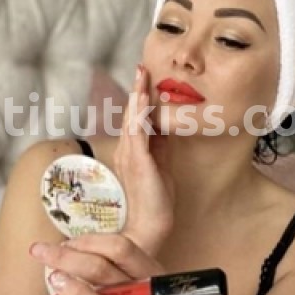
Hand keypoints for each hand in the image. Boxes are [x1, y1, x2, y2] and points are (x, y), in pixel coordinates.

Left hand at [29, 232, 167, 294]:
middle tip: (43, 252)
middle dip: (72, 259)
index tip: (64, 242)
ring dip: (76, 293)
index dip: (91, 242)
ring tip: (54, 279)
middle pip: (111, 274)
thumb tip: (64, 247)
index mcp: (153, 278)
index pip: (124, 250)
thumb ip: (107, 270)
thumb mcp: (127, 291)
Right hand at [114, 64, 174, 255]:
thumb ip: (161, 147)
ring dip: (137, 95)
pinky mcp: (138, 161)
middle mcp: (128, 150)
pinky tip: (143, 98)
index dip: (140, 99)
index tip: (144, 79)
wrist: (150, 227)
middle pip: (131, 114)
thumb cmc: (155, 201)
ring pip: (132, 118)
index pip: (136, 119)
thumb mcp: (162, 167)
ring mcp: (131, 155)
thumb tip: (166, 126)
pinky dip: (140, 113)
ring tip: (141, 74)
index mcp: (133, 152)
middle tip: (141, 67)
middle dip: (136, 90)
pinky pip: (138, 131)